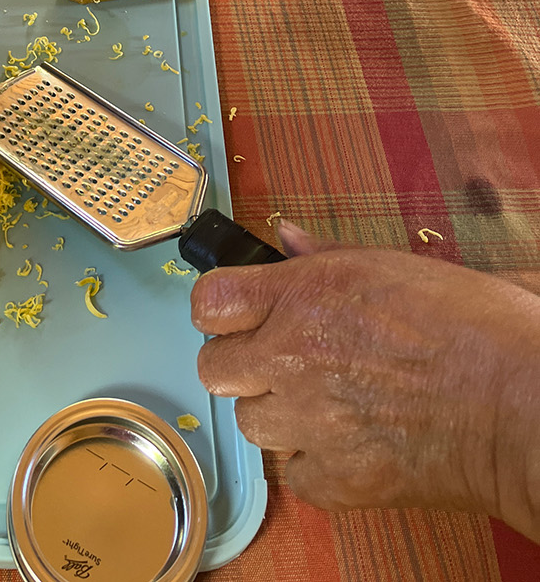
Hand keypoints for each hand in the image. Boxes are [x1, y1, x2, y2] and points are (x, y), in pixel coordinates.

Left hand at [191, 223, 539, 538]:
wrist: (521, 403)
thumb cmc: (473, 327)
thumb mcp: (392, 265)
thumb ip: (323, 256)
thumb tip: (285, 238)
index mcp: (303, 297)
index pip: (209, 301)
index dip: (220, 307)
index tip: (235, 311)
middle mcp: (292, 358)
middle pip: (213, 367)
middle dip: (238, 362)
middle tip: (276, 359)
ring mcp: (310, 424)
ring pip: (250, 423)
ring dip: (276, 413)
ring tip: (323, 400)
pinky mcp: (335, 479)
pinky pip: (294, 473)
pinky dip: (313, 461)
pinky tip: (347, 440)